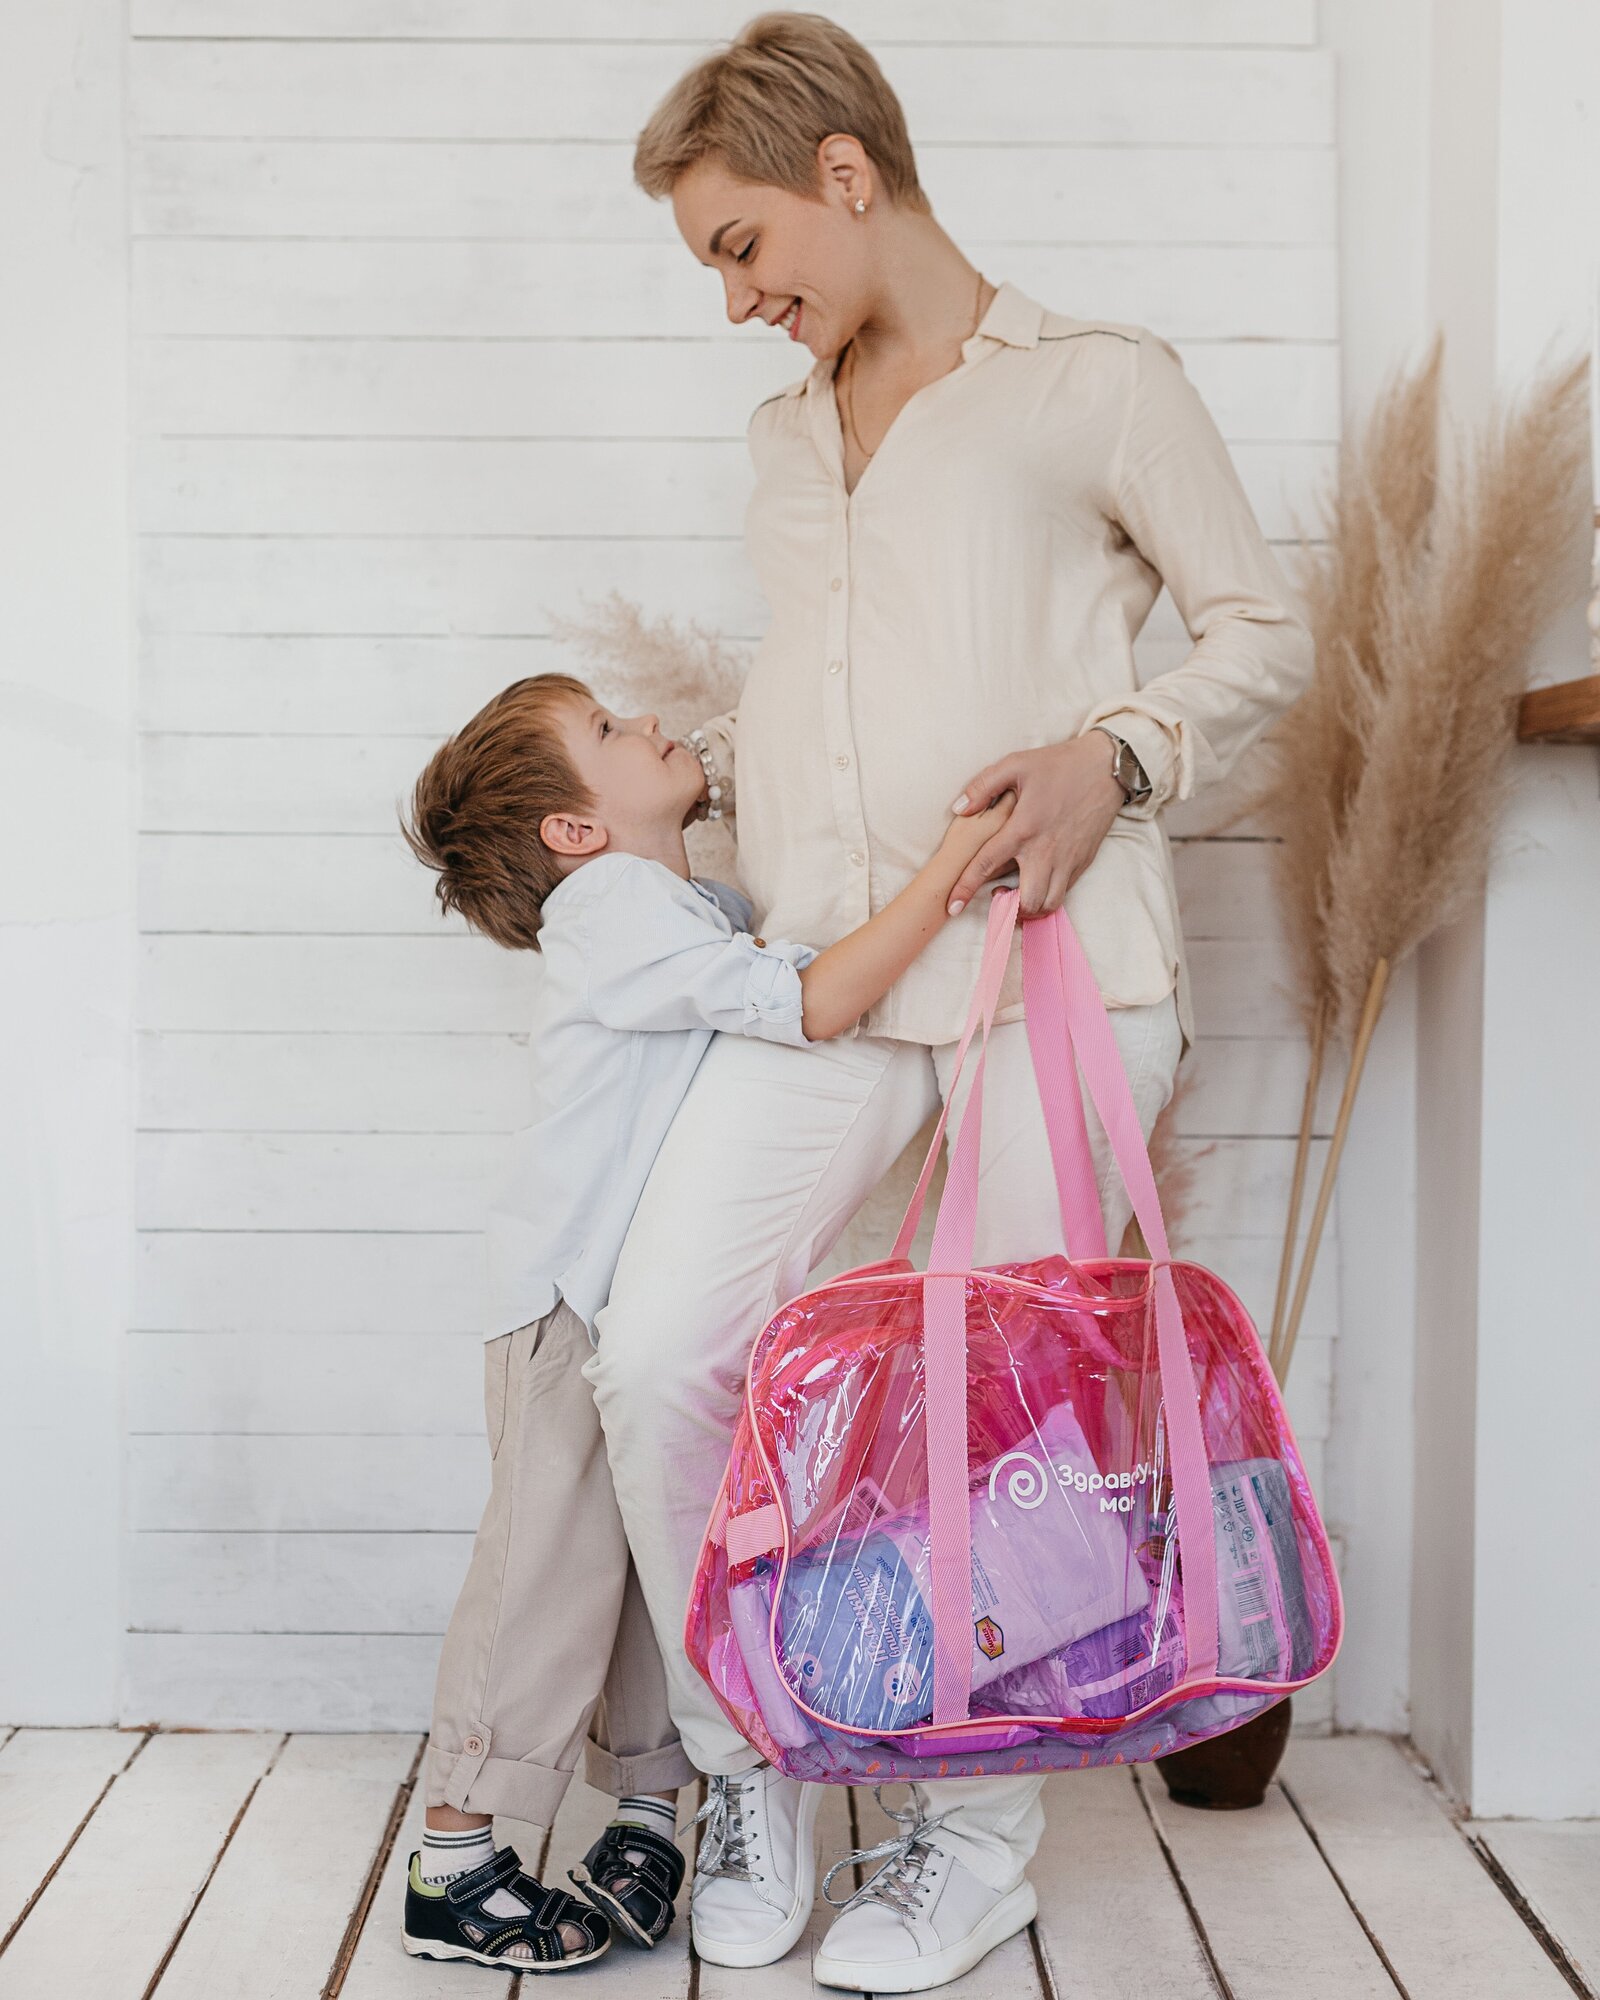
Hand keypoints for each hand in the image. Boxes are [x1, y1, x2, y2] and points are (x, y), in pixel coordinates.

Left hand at [946, 736, 1122, 916]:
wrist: (1106, 768)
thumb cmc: (1059, 764)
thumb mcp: (1016, 764)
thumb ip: (982, 786)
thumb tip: (958, 809)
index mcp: (1023, 828)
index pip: (986, 866)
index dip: (965, 889)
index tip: (951, 906)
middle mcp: (1045, 851)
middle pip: (1026, 902)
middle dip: (1008, 910)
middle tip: (997, 897)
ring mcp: (1067, 860)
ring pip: (1048, 905)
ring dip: (1031, 909)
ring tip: (1018, 896)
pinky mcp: (1083, 862)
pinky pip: (1064, 892)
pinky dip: (1048, 897)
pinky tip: (1037, 883)